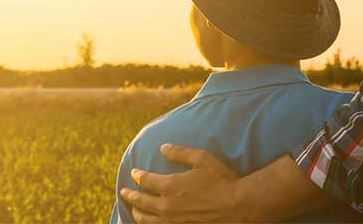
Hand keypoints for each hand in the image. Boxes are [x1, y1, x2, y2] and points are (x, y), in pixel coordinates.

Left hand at [119, 144, 245, 222]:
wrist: (238, 207)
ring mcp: (172, 222)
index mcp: (170, 186)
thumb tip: (162, 147)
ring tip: (133, 210)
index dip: (137, 176)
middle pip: (140, 202)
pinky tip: (150, 223)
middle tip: (124, 192)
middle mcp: (166, 206)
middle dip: (130, 195)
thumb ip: (180, 153)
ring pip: (145, 220)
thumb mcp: (202, 159)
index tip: (134, 173)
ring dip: (136, 213)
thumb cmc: (223, 180)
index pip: (145, 180)